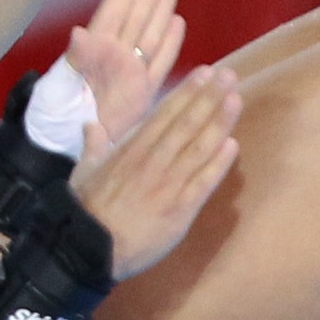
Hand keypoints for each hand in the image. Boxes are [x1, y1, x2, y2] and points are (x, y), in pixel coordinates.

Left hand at [57, 0, 186, 138]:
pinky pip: (160, 63)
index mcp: (94, 49)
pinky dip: (170, 43)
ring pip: (152, 30)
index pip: (117, 5)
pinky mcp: (142, 93)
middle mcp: (115, 55)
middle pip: (138, 10)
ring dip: (162, 3)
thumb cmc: (51, 118)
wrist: (61, 149)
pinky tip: (178, 22)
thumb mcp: (57, 89)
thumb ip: (73, 62)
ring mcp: (130, 72)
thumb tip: (80, 32)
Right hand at [73, 64, 238, 277]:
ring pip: (198, 148)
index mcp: (130, 149)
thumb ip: (93, 145)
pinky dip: (218, 164)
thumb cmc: (85, 209)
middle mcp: (152, 161)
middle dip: (209, 98)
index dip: (187, 92)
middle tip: (229, 76)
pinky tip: (233, 145)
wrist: (87, 246)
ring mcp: (167, 184)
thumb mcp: (84, 170)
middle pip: (185, 124)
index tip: (205, 73)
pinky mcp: (179, 210)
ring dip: (218, 123)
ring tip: (235, 100)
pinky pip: (202, 183)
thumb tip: (91, 125)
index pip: (164, 114)